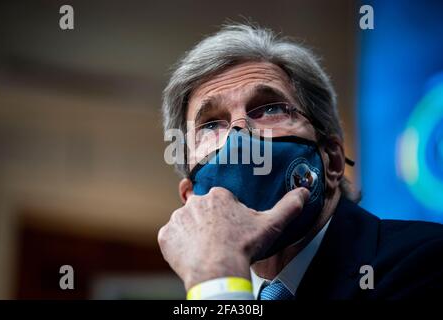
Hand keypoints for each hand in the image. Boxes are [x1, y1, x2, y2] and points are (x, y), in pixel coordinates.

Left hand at [157, 186, 309, 289]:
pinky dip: (179, 244)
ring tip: (205, 249)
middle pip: (202, 210)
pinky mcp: (166, 235)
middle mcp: (195, 202)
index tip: (232, 229)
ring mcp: (178, 218)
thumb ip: (288, 206)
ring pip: (186, 223)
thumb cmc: (243, 246)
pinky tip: (191, 254)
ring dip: (192, 232)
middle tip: (219, 240)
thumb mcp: (271, 224)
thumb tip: (304, 192)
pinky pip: (171, 237)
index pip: (221, 201)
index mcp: (219, 195)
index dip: (227, 216)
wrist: (218, 270)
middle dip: (209, 222)